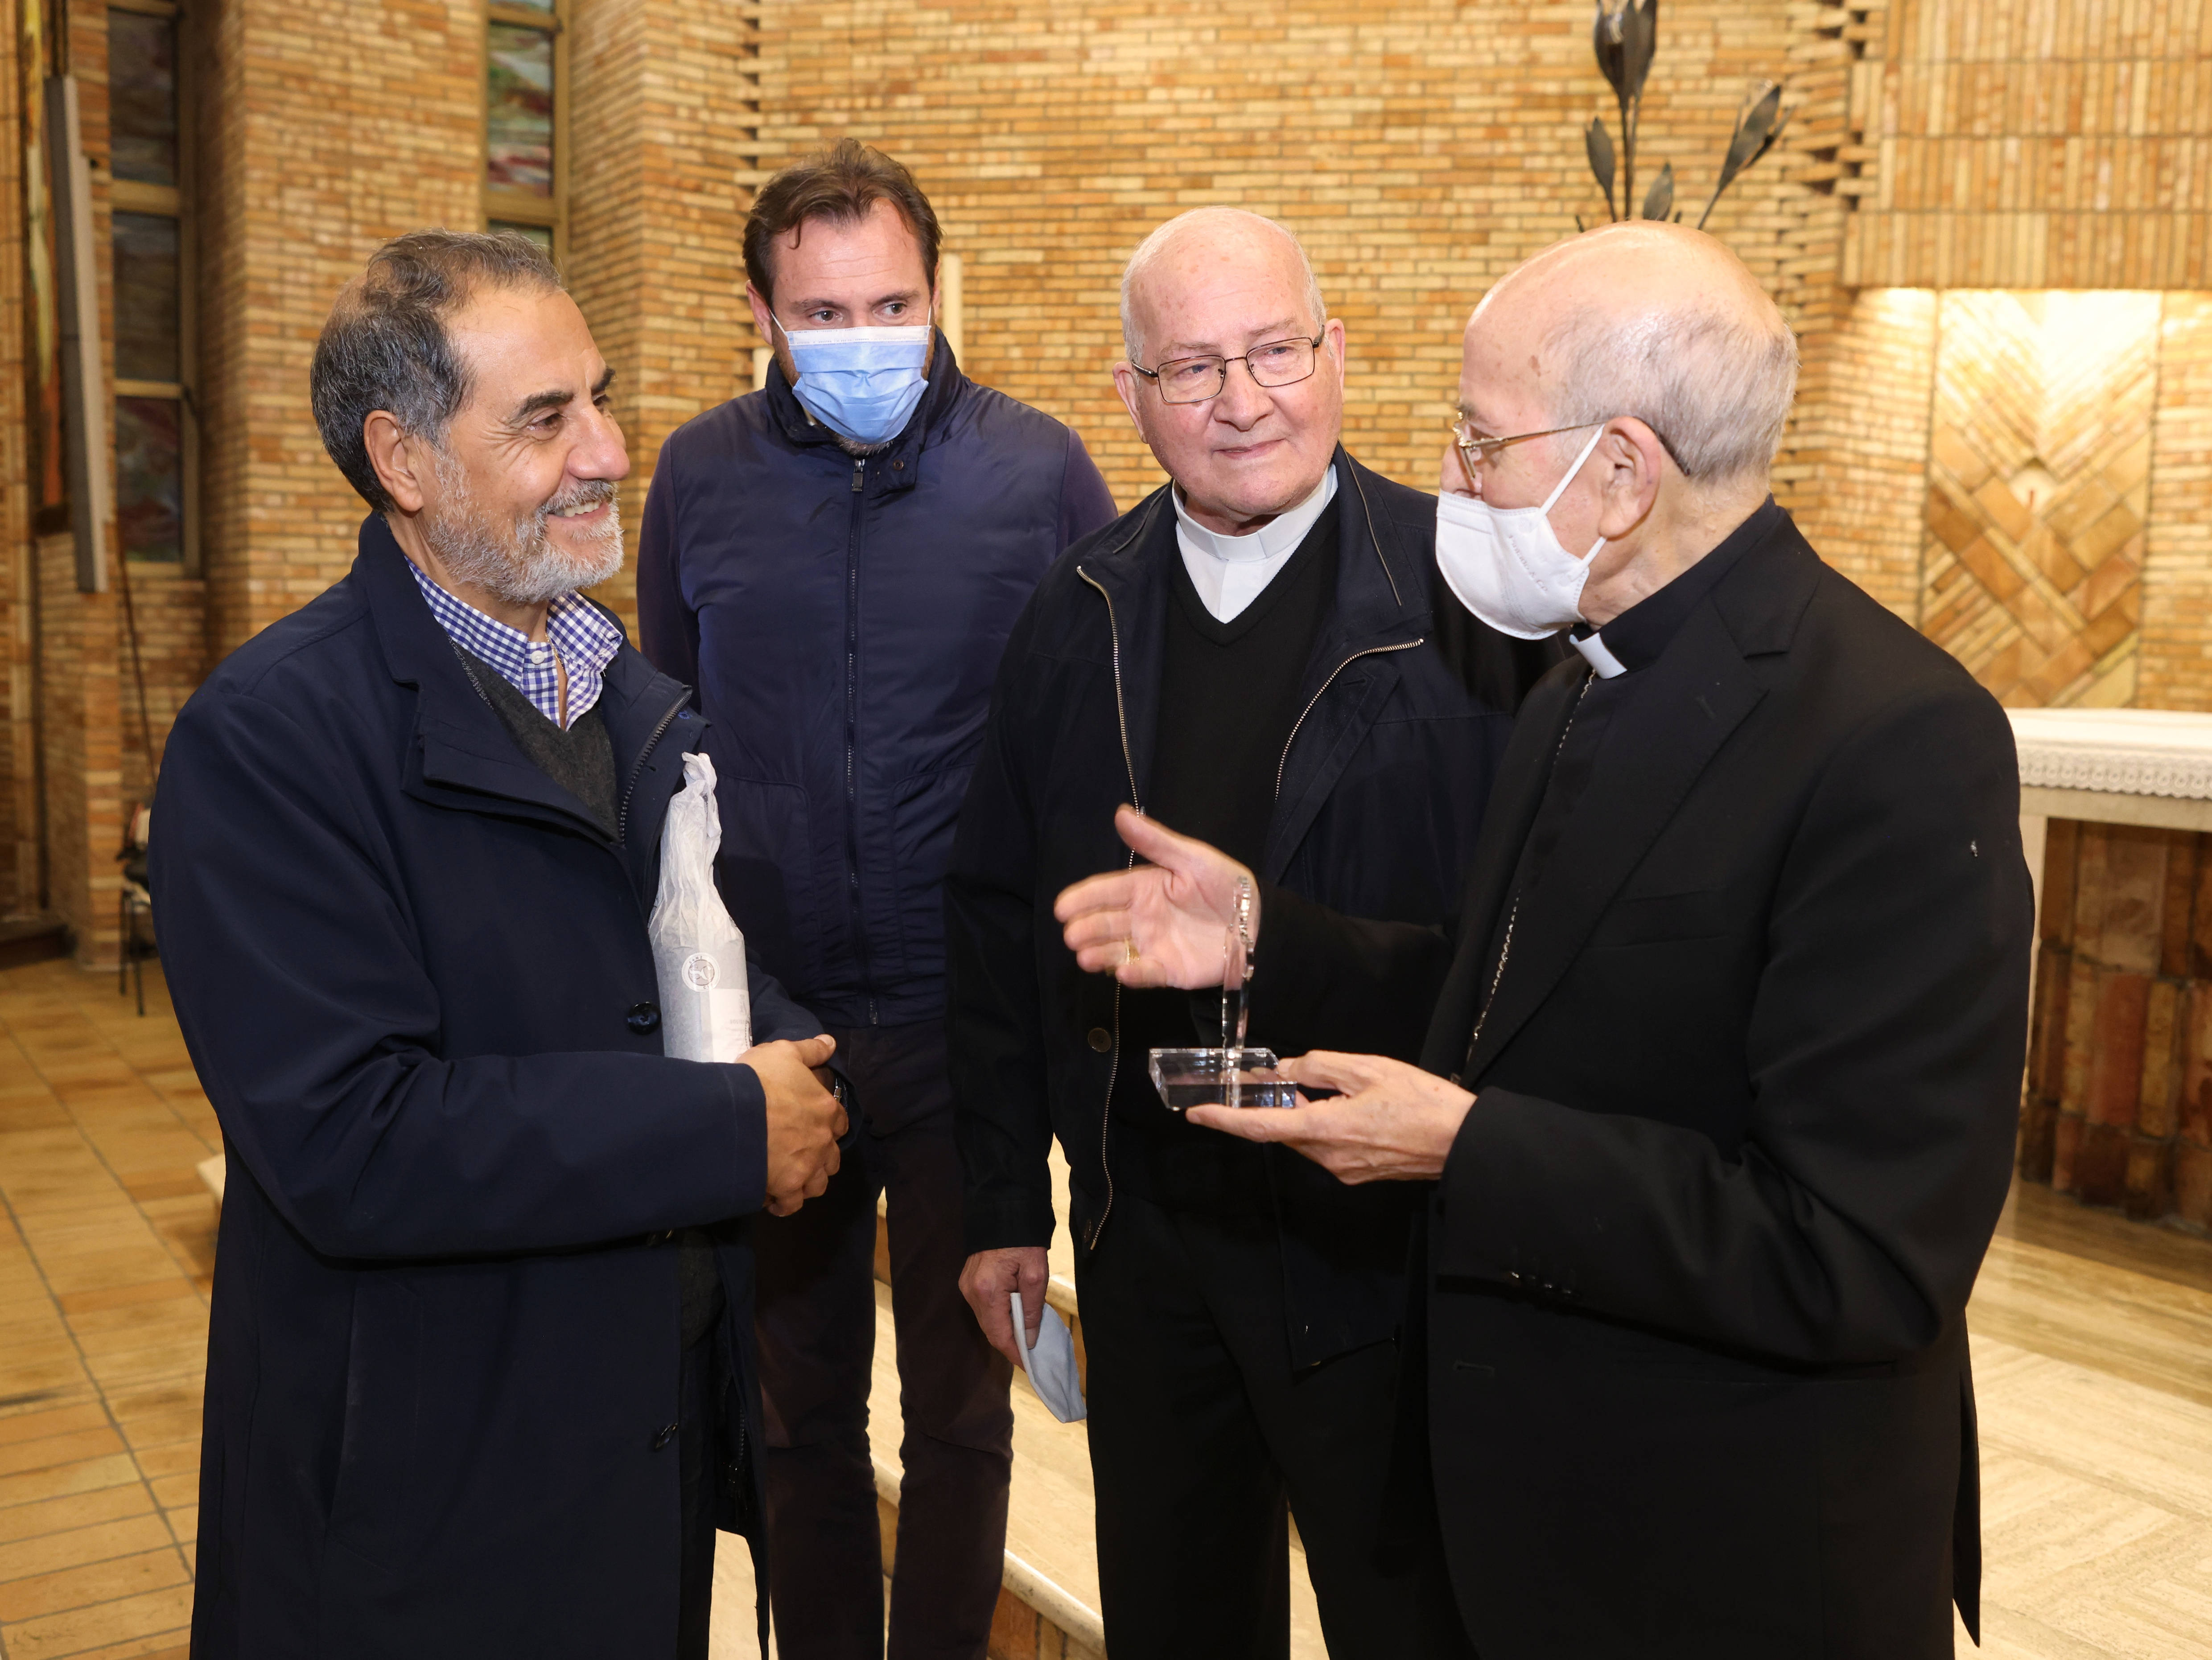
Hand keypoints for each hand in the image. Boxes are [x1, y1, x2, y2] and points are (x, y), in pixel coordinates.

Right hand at [747, 1035, 845, 1215]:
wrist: (735, 1114)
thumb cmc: (760, 1080)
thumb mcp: (784, 1052)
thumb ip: (810, 1050)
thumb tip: (831, 1043)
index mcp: (826, 1110)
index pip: (839, 1121)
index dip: (829, 1124)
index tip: (815, 1124)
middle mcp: (823, 1141)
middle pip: (832, 1157)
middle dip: (820, 1157)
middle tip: (800, 1153)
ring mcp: (807, 1167)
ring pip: (818, 1183)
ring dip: (807, 1181)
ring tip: (789, 1177)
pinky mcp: (788, 1187)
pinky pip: (793, 1203)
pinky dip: (786, 1203)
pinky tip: (774, 1198)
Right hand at [960, 1245, 1048, 1367]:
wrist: (1003, 1210)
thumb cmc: (1024, 1242)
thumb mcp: (1036, 1274)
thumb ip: (1032, 1309)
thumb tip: (1029, 1338)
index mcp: (988, 1292)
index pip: (999, 1334)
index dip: (1014, 1352)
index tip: (1029, 1365)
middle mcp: (971, 1293)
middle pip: (990, 1330)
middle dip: (1010, 1343)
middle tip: (1030, 1353)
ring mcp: (967, 1287)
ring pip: (986, 1320)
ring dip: (1004, 1329)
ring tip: (1025, 1335)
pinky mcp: (968, 1281)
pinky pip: (984, 1307)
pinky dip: (998, 1316)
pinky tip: (1013, 1316)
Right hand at [1054, 805, 1258, 988]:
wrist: (1256, 921)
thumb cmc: (1224, 885)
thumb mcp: (1191, 858)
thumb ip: (1155, 841)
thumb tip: (1120, 813)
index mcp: (1143, 887)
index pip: (1107, 891)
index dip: (1083, 898)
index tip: (1061, 907)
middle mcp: (1141, 917)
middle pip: (1106, 922)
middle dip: (1086, 928)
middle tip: (1071, 935)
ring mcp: (1152, 944)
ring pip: (1117, 950)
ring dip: (1098, 954)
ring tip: (1083, 957)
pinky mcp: (1168, 970)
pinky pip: (1147, 973)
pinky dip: (1134, 974)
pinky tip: (1123, 972)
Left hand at [1185, 1050, 1473, 1182]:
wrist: (1464, 1143)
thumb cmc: (1422, 1101)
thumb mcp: (1369, 1068)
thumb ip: (1319, 1067)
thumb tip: (1285, 1071)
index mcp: (1328, 1129)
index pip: (1262, 1127)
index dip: (1225, 1120)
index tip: (1196, 1113)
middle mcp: (1329, 1157)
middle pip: (1282, 1132)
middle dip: (1267, 1109)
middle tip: (1259, 1083)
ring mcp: (1344, 1170)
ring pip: (1303, 1139)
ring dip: (1297, 1116)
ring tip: (1312, 1089)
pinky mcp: (1358, 1173)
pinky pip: (1324, 1148)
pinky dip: (1318, 1126)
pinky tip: (1337, 1107)